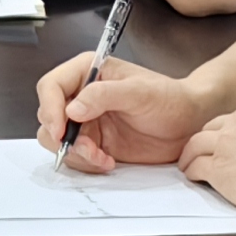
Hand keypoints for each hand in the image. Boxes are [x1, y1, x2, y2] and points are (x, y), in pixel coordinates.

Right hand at [38, 54, 208, 170]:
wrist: (188, 124)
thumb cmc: (170, 99)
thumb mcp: (140, 92)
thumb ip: (104, 95)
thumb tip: (72, 109)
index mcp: (87, 72)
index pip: (51, 86)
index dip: (50, 108)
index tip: (61, 129)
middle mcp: (81, 96)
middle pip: (47, 115)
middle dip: (62, 136)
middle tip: (86, 148)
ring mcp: (85, 121)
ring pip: (56, 140)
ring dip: (75, 153)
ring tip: (101, 156)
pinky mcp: (93, 143)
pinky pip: (74, 156)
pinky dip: (86, 163)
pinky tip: (108, 161)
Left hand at [178, 95, 235, 222]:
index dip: (233, 131)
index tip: (231, 142)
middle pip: (215, 126)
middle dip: (211, 140)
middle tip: (208, 152)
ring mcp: (227, 141)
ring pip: (197, 143)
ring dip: (191, 154)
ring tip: (189, 162)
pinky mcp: (218, 167)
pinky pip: (195, 166)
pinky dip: (192, 170)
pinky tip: (194, 175)